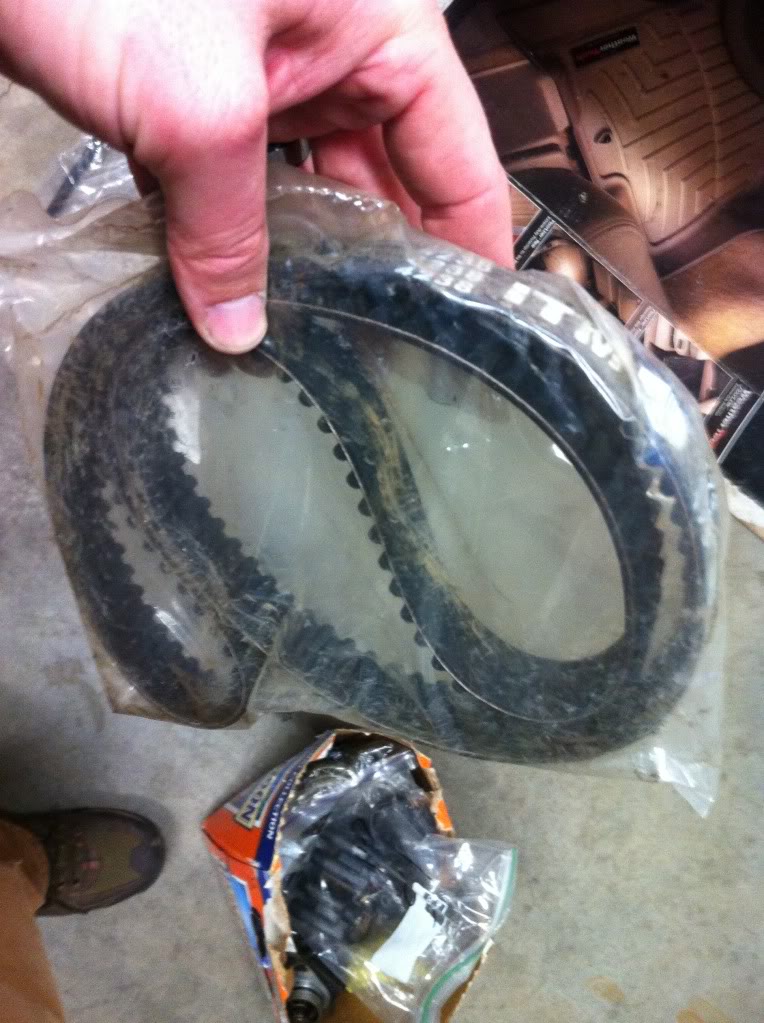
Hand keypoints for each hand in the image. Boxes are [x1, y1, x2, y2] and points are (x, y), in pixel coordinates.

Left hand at [0, 0, 512, 351]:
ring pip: (313, 190)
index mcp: (376, 29)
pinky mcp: (205, 100)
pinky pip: (247, 186)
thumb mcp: (195, 105)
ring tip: (322, 335)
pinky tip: (243, 291)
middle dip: (386, 263)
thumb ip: (228, 227)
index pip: (457, 153)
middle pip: (389, 181)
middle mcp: (333, 54)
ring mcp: (267, 78)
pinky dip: (244, 236)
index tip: (481, 319)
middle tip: (393, 350)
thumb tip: (236, 325)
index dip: (474, 240)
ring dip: (308, 257)